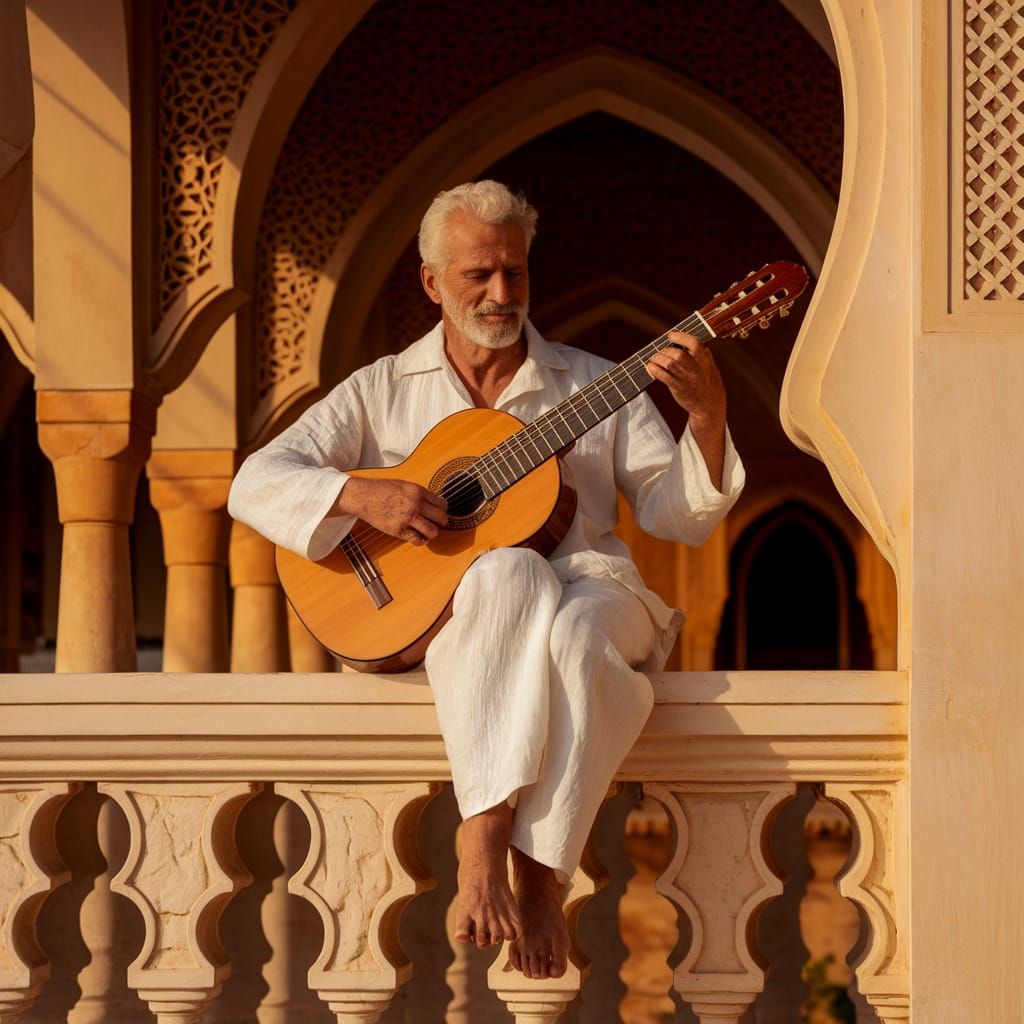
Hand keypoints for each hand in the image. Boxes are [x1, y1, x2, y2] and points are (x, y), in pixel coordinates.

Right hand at [337, 477, 447, 544]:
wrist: (363, 497)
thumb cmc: (382, 489)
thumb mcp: (404, 485)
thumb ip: (419, 494)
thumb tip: (434, 504)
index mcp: (418, 491)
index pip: (442, 504)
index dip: (442, 510)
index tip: (438, 513)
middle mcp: (415, 505)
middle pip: (442, 518)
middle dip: (441, 522)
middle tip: (436, 524)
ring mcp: (407, 518)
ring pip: (433, 531)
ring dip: (432, 533)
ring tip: (427, 531)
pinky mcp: (399, 530)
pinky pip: (418, 539)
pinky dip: (420, 540)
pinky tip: (417, 537)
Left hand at [646, 330, 727, 490]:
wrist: (709, 406)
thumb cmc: (707, 384)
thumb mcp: (710, 367)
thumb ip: (701, 355)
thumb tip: (687, 342)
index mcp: (705, 360)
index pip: (694, 343)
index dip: (681, 337)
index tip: (671, 335)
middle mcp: (696, 368)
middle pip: (678, 354)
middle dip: (665, 350)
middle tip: (660, 352)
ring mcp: (687, 379)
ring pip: (668, 363)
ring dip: (657, 359)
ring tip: (653, 359)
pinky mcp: (678, 388)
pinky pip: (663, 376)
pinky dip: (654, 370)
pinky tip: (650, 367)